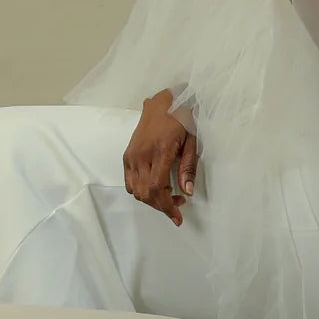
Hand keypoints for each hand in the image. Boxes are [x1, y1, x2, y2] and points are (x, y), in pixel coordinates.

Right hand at [123, 91, 201, 226]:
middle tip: (178, 205)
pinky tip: (155, 188)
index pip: (157, 188)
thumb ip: (188, 167)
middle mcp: (141, 155)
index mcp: (160, 151)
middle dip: (162, 206)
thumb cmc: (182, 118)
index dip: (166, 206)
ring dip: (151, 200)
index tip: (177, 217)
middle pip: (146, 193)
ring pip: (136, 190)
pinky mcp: (127, 155)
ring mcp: (131, 155)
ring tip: (169, 196)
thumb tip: (187, 192)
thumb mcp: (192, 141)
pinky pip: (129, 182)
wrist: (164, 100)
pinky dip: (141, 191)